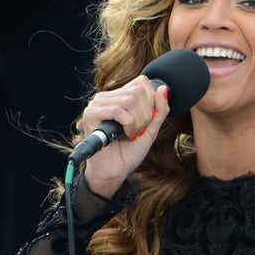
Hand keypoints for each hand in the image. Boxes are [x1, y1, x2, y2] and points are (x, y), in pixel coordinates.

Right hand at [81, 75, 169, 197]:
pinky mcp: (91, 114)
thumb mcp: (151, 128)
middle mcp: (107, 97)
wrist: (114, 171)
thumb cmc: (130, 151)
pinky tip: (125, 134)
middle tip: (139, 131)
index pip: (142, 82)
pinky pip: (117, 110)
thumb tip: (164, 89)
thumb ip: (159, 110)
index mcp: (119, 96)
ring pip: (129, 99)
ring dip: (137, 121)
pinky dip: (128, 124)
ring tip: (132, 134)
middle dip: (146, 114)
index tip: (147, 121)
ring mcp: (97, 104)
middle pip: (138, 91)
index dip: (152, 102)